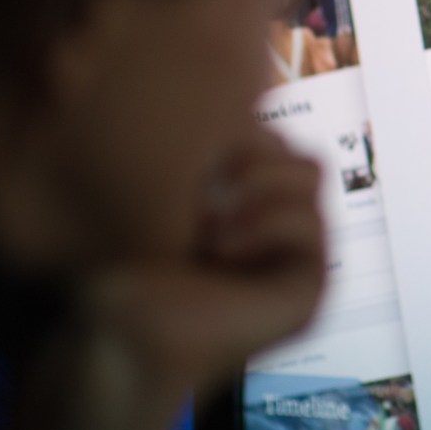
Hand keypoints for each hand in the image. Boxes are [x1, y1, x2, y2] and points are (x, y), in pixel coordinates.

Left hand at [10, 128, 324, 429]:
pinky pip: (311, 221)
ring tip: (208, 220)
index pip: (276, 132)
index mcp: (251, 198)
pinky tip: (222, 247)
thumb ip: (217, 145)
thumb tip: (245, 102)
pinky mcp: (310, 287)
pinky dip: (265, 224)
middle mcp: (278, 222)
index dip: (237, 130)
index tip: (187, 161)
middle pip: (297, 144)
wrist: (118, 328)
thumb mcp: (172, 183)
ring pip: (312, 171)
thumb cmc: (127, 261)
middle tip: (197, 192)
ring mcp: (299, 254)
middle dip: (247, 152)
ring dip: (255, 186)